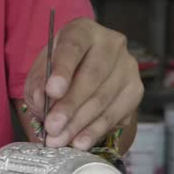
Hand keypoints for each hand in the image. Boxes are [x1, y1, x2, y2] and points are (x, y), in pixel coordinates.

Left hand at [23, 18, 142, 149]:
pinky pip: (116, 114)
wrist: (85, 70)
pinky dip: (95, 130)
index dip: (63, 70)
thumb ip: (38, 82)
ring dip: (80, 123)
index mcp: (83, 31)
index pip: (74, 47)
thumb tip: (42, 99)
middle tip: (52, 127)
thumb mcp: (42, 70)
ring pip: (104, 98)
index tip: (51, 91)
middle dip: (70, 106)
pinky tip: (80, 142)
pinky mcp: (136, 90)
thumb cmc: (60, 68)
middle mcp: (111, 44)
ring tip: (60, 140)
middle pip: (92, 76)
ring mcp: (128, 67)